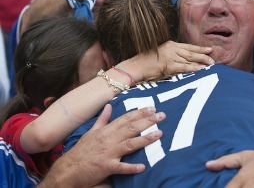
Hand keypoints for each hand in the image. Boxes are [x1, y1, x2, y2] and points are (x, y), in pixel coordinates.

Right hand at [39, 105, 164, 187]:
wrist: (68, 169)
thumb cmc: (82, 151)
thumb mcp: (91, 132)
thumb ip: (103, 119)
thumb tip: (109, 105)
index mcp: (106, 130)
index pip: (126, 118)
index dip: (140, 113)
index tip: (152, 108)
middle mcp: (109, 139)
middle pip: (131, 128)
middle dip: (147, 121)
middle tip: (162, 115)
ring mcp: (108, 153)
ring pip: (130, 144)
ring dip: (145, 139)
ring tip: (159, 134)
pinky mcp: (106, 167)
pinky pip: (121, 167)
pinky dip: (132, 168)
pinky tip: (143, 167)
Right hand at [119, 41, 213, 81]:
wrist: (136, 66)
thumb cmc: (147, 62)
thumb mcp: (161, 54)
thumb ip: (172, 55)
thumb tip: (183, 60)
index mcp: (170, 45)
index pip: (188, 47)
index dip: (200, 48)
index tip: (209, 49)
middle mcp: (172, 49)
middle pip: (191, 52)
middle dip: (204, 54)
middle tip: (213, 57)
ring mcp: (171, 56)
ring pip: (190, 59)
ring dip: (201, 61)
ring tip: (211, 64)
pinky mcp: (169, 65)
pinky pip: (184, 67)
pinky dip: (194, 68)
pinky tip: (201, 69)